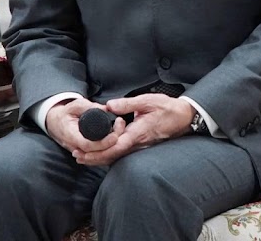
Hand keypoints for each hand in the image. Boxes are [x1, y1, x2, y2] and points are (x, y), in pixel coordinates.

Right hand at [45, 97, 122, 157]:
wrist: (55, 123)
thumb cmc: (66, 113)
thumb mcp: (76, 105)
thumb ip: (89, 106)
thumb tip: (106, 109)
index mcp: (71, 135)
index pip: (88, 145)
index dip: (102, 143)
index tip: (115, 136)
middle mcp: (74, 147)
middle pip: (95, 153)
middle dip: (110, 145)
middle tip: (121, 130)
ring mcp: (79, 152)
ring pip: (97, 157)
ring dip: (110, 148)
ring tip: (119, 132)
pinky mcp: (84, 153)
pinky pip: (96, 156)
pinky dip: (107, 150)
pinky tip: (116, 140)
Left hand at [72, 94, 195, 165]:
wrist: (184, 117)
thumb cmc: (167, 108)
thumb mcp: (147, 101)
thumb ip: (127, 104)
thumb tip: (109, 106)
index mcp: (137, 133)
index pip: (114, 147)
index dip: (97, 152)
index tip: (82, 151)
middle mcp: (137, 143)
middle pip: (112, 156)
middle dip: (93, 158)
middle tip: (77, 156)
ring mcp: (139, 146)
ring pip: (116, 157)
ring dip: (99, 158)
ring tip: (83, 157)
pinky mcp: (141, 145)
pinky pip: (123, 154)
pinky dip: (109, 155)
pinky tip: (101, 153)